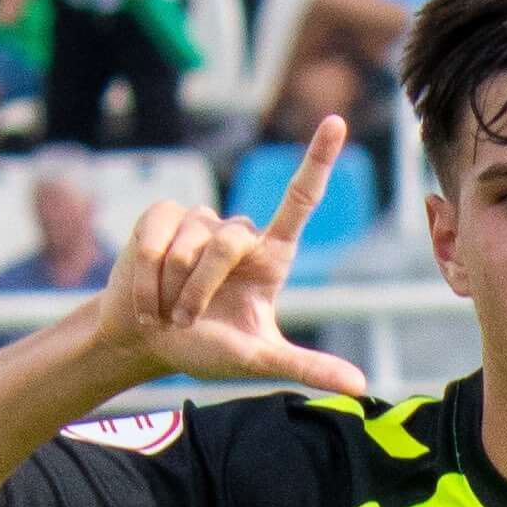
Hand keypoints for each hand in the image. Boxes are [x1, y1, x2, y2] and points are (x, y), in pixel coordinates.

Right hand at [94, 118, 368, 395]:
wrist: (147, 341)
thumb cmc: (206, 349)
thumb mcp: (259, 360)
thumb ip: (307, 366)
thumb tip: (360, 384)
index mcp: (270, 256)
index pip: (299, 201)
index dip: (317, 160)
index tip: (337, 121)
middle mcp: (238, 231)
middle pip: (230, 242)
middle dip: (203, 288)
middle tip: (188, 320)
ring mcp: (199, 219)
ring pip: (192, 242)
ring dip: (175, 287)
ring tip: (169, 308)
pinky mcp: (162, 215)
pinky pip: (157, 239)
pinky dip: (148, 277)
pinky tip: (147, 295)